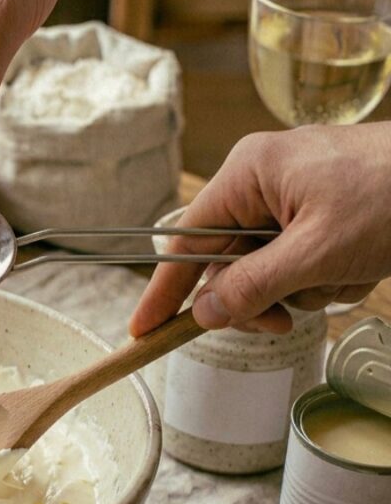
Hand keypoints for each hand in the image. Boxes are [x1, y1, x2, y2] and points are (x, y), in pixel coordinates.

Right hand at [130, 123, 390, 336]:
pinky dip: (328, 278)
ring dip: (305, 289)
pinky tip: (361, 268)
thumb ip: (253, 286)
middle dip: (262, 296)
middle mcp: (263, 181)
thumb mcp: (317, 252)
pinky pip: (300, 262)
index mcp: (248, 174)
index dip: (164, 290)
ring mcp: (294, 195)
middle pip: (228, 262)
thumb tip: (205, 312)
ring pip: (268, 269)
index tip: (142, 329)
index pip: (185, 241)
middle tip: (286, 320)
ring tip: (346, 276)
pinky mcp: (322, 211)